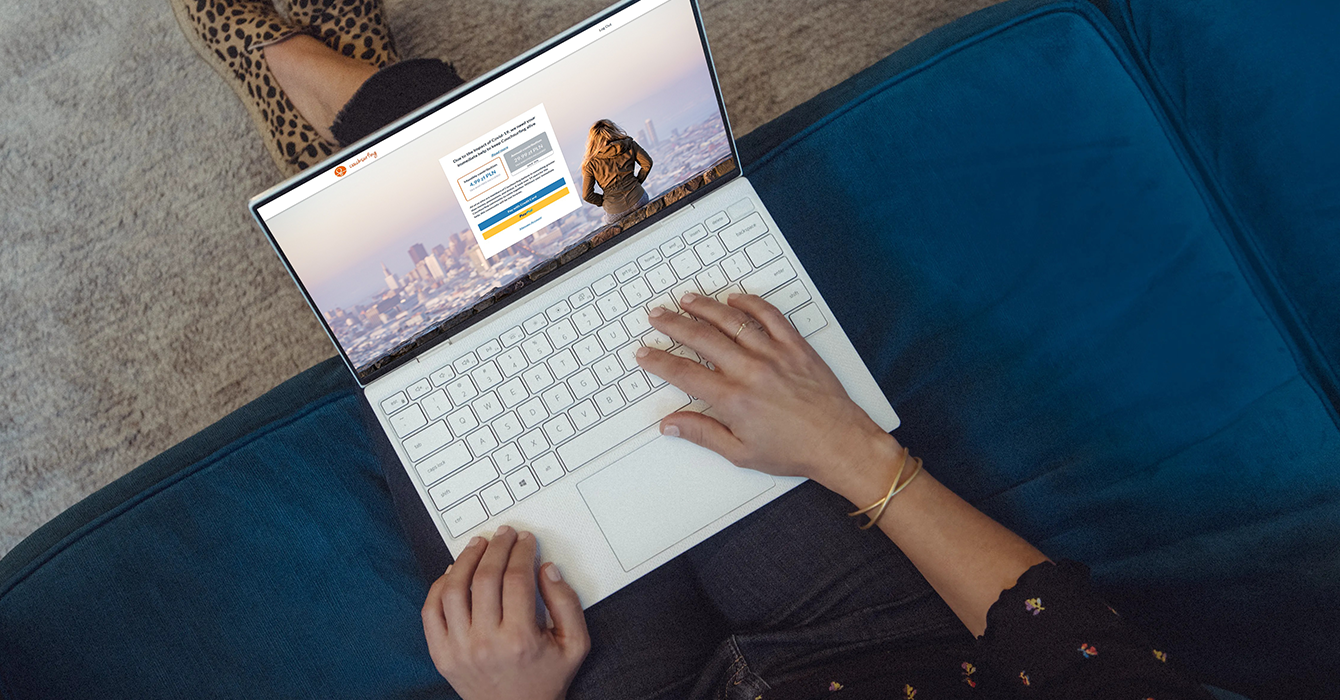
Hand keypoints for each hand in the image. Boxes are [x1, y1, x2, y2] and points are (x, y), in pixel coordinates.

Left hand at [421, 526, 589, 699]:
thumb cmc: (546, 679)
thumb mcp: (575, 645)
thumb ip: (567, 604)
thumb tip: (547, 569)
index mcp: (520, 638)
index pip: (517, 578)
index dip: (521, 551)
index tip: (525, 539)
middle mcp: (485, 643)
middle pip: (485, 577)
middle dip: (497, 547)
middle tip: (504, 534)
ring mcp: (458, 649)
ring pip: (454, 589)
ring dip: (466, 559)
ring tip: (478, 544)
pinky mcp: (441, 654)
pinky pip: (431, 611)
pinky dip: (439, 586)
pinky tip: (453, 572)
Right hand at [635, 292, 900, 497]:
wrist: (839, 442)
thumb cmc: (794, 450)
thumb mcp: (741, 452)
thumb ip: (702, 433)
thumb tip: (670, 425)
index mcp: (733, 399)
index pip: (684, 373)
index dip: (659, 361)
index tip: (644, 352)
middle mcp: (750, 371)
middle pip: (702, 339)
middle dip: (674, 324)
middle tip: (657, 315)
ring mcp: (774, 355)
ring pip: (732, 322)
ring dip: (706, 308)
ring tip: (687, 299)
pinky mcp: (795, 347)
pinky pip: (770, 316)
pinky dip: (751, 304)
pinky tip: (735, 299)